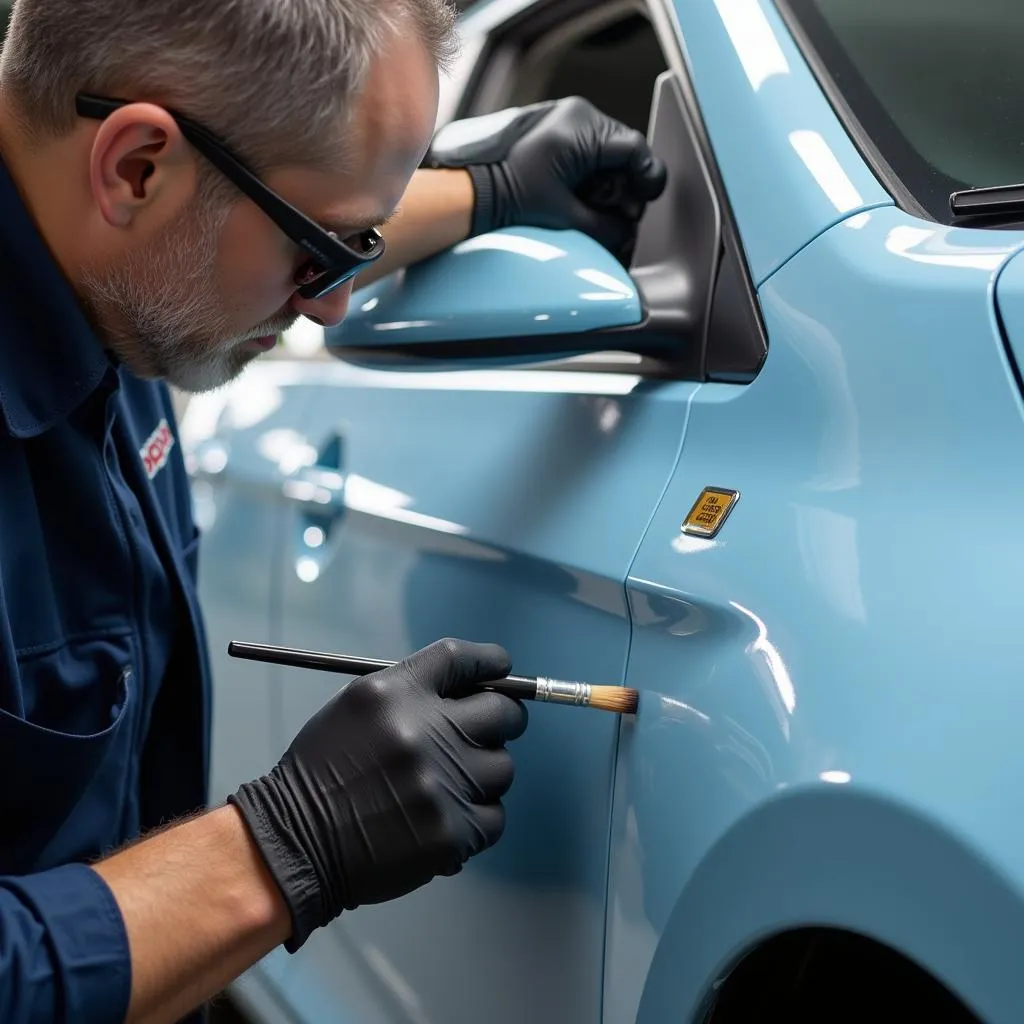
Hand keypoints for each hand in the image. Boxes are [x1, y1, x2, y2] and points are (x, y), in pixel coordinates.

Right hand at [228, 639, 527, 951]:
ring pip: (502, 766)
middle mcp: (423, 732)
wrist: (297, 843)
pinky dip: (477, 817)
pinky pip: (494, 816)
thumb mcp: (356, 707)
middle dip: (502, 718)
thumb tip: (471, 689)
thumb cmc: (325, 772)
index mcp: (394, 694)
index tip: (501, 668)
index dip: (489, 661)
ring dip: (483, 773)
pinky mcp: (452, 830)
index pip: (460, 659)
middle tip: (486, 730)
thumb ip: (412, 691)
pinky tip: (444, 816)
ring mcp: (442, 784)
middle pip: (502, 711)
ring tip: (448, 784)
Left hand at [423, 96, 666, 259]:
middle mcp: (577, 113)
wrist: (474, 192)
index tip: (644, 200)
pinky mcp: (552, 124)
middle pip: (624, 150)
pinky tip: (577, 192)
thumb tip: (628, 233)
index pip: (636, 151)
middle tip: (615, 211)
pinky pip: (586, 145)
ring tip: (589, 202)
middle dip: (623, 184)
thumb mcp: (570, 219)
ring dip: (607, 178)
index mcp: (585, 128)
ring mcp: (563, 114)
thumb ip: (609, 228)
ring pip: (607, 149)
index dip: (646, 179)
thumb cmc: (511, 200)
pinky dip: (589, 170)